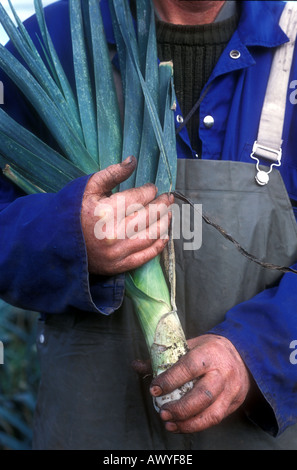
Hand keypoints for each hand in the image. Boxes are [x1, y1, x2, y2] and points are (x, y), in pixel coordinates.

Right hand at [81, 156, 172, 274]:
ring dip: (165, 223)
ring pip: (151, 236)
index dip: (149, 191)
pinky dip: (158, 246)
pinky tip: (165, 235)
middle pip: (148, 216)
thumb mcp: (87, 188)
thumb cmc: (72, 211)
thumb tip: (133, 161)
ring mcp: (116, 253)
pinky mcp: (117, 266)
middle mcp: (113, 234)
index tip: (152, 188)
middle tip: (168, 198)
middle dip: (162, 204)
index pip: (138, 198)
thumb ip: (112, 173)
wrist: (56, 242)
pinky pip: (145, 257)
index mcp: (105, 212)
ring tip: (169, 213)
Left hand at [149, 334, 250, 432]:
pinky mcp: (233, 403)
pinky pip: (215, 419)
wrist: (241, 356)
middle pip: (202, 394)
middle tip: (162, 413)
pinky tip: (182, 426)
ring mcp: (230, 389)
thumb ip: (164, 358)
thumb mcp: (189, 346)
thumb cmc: (209, 350)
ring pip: (211, 412)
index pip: (189, 367)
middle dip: (180, 408)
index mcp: (209, 353)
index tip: (154, 389)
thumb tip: (137, 365)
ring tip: (170, 424)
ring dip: (188, 422)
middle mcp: (223, 372)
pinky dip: (197, 426)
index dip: (170, 380)